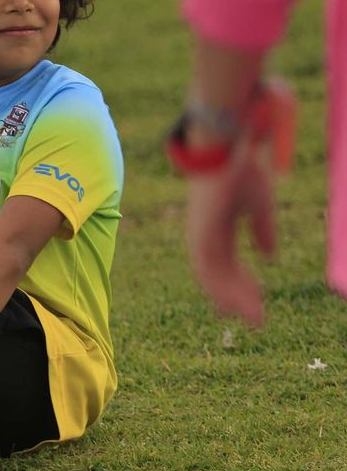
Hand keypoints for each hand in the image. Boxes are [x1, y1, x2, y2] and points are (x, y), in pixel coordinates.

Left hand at [186, 143, 275, 326]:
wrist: (228, 150)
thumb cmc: (242, 172)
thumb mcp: (259, 207)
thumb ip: (263, 232)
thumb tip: (270, 256)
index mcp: (218, 229)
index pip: (228, 264)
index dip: (243, 283)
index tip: (259, 300)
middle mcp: (205, 236)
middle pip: (219, 276)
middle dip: (239, 297)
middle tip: (258, 320)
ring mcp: (200, 236)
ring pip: (213, 278)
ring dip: (233, 299)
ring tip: (254, 318)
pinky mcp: (200, 235)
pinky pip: (209, 270)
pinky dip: (224, 288)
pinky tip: (238, 302)